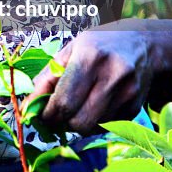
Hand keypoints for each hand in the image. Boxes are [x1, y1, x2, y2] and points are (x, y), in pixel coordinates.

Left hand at [30, 25, 152, 133]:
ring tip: (76, 107)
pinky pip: (107, 127)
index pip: (64, 101)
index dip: (48, 114)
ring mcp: (128, 93)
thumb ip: (48, 76)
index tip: (41, 115)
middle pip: (79, 121)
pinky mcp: (136, 106)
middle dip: (62, 122)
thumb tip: (29, 104)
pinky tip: (94, 106)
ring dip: (78, 124)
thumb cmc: (98, 45)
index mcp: (90, 57)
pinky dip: (95, 122)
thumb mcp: (70, 49)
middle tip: (56, 114)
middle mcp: (112, 75)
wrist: (142, 43)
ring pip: (93, 128)